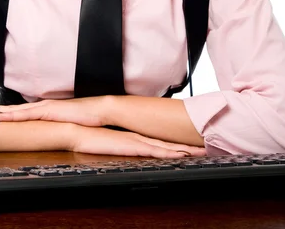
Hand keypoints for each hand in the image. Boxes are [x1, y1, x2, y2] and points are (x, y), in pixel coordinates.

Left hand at [0, 97, 106, 125]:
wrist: (99, 110)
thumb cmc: (87, 118)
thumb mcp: (70, 125)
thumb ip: (60, 127)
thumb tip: (55, 135)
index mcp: (48, 110)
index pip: (25, 111)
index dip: (10, 112)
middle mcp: (43, 106)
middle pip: (17, 108)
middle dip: (1, 110)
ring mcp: (44, 108)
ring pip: (17, 110)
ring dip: (2, 112)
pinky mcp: (47, 111)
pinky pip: (25, 113)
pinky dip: (11, 114)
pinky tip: (1, 116)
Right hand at [70, 125, 205, 157]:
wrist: (78, 129)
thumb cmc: (89, 135)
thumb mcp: (108, 141)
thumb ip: (119, 144)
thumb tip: (125, 147)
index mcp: (135, 137)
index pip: (160, 142)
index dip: (177, 144)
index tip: (192, 146)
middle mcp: (140, 137)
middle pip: (168, 143)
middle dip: (188, 145)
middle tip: (206, 147)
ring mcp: (138, 140)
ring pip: (166, 147)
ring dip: (184, 150)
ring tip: (202, 152)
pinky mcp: (132, 145)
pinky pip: (155, 151)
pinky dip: (170, 153)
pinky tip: (182, 156)